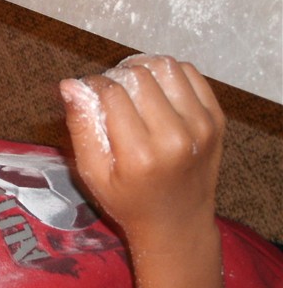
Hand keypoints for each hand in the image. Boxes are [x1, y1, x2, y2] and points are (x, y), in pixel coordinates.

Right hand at [61, 55, 224, 250]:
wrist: (177, 221)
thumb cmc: (128, 200)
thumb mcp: (93, 173)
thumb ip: (81, 127)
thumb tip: (70, 84)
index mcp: (140, 155)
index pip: (112, 93)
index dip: (94, 84)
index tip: (88, 92)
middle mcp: (176, 137)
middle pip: (139, 75)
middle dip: (117, 76)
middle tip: (109, 92)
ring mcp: (202, 126)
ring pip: (166, 66)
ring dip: (143, 69)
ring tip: (132, 86)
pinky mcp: (216, 119)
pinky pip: (190, 73)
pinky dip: (169, 74)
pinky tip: (156, 90)